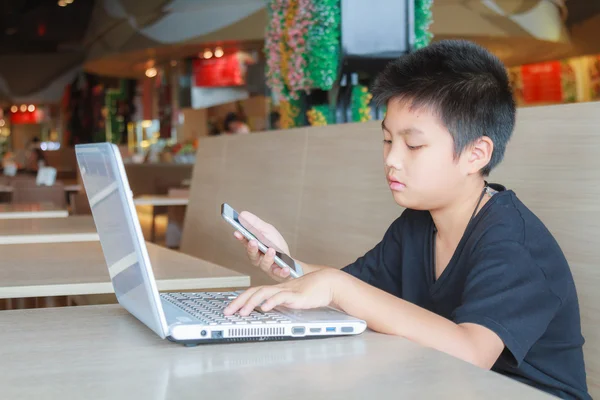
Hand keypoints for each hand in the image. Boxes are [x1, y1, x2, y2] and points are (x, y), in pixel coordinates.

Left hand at [224, 269, 341, 315]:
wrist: (327, 283)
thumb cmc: (311, 291)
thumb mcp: (290, 298)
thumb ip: (279, 302)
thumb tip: (265, 309)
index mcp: (275, 289)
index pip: (252, 292)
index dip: (239, 299)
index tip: (228, 308)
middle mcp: (278, 288)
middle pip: (253, 291)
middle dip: (238, 302)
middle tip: (227, 312)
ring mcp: (286, 290)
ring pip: (264, 292)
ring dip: (251, 303)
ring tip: (242, 313)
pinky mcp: (296, 295)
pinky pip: (281, 297)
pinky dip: (271, 302)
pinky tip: (264, 308)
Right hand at [233, 211, 292, 281]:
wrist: (289, 262)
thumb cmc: (276, 246)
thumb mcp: (267, 231)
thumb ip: (255, 224)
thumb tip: (242, 214)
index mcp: (254, 246)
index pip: (245, 242)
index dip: (241, 238)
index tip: (237, 232)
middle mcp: (258, 258)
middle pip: (252, 255)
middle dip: (252, 249)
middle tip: (253, 241)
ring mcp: (267, 266)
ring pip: (264, 264)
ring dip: (268, 257)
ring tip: (271, 250)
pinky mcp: (277, 273)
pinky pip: (279, 273)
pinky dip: (282, 271)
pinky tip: (286, 268)